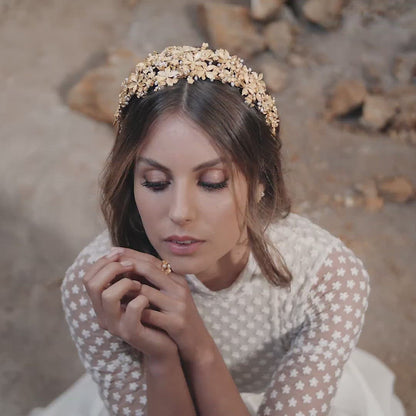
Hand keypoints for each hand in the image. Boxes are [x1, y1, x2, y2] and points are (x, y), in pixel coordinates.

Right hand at [82, 249, 178, 361]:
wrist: (167, 341)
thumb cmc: (152, 312)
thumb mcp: (138, 289)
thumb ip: (127, 274)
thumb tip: (117, 249)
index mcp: (102, 303)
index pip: (88, 277)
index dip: (103, 262)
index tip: (120, 255)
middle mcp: (103, 314)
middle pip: (92, 284)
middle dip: (113, 268)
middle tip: (132, 266)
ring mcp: (116, 325)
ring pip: (107, 296)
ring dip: (126, 283)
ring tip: (141, 285)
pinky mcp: (132, 333)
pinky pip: (131, 311)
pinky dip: (141, 299)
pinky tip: (148, 299)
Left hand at [116, 247, 215, 364]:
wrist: (198, 343)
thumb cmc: (178, 317)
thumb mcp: (171, 295)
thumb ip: (156, 281)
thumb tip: (129, 266)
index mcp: (177, 280)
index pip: (153, 261)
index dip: (132, 254)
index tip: (113, 250)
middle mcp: (179, 289)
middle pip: (150, 270)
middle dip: (127, 264)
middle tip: (108, 262)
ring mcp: (178, 305)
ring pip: (146, 291)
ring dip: (126, 289)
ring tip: (109, 287)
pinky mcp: (176, 323)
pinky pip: (149, 314)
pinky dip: (133, 311)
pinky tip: (120, 310)